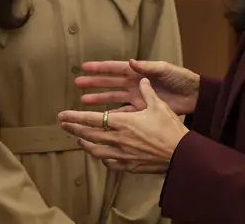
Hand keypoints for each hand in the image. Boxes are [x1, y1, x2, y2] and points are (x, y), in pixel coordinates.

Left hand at [59, 78, 188, 173]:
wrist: (182, 155)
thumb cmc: (171, 129)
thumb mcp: (159, 106)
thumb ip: (147, 92)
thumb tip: (142, 78)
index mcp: (123, 122)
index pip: (91, 119)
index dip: (74, 117)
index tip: (62, 115)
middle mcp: (118, 139)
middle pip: (89, 135)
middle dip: (74, 129)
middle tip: (64, 126)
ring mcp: (122, 155)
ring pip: (96, 151)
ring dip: (85, 144)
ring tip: (79, 139)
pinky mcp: (129, 166)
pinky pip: (109, 163)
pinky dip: (102, 158)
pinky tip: (101, 155)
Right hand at [75, 59, 199, 114]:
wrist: (194, 95)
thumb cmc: (180, 78)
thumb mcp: (164, 69)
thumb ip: (147, 67)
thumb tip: (130, 62)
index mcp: (137, 71)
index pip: (114, 69)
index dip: (99, 68)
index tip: (83, 67)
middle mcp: (133, 84)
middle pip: (109, 83)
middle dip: (93, 83)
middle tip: (77, 83)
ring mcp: (136, 97)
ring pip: (112, 98)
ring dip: (99, 99)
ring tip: (83, 101)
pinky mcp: (142, 109)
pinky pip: (123, 112)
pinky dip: (112, 115)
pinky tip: (101, 117)